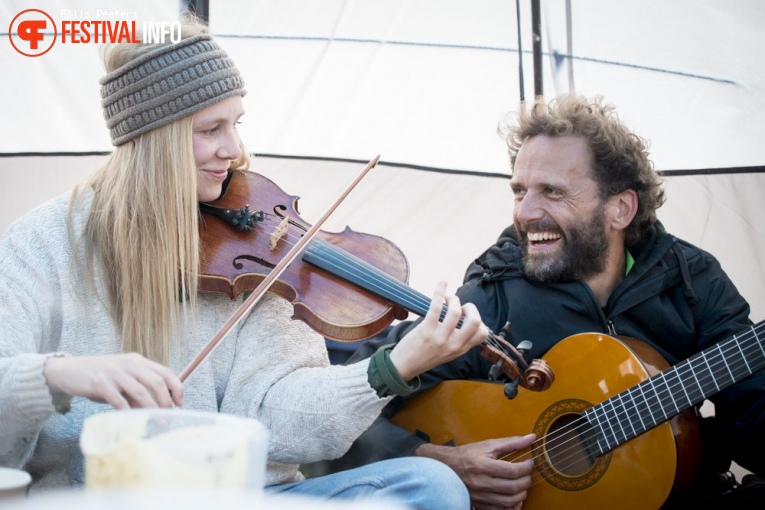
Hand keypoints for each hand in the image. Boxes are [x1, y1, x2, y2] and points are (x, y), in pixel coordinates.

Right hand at [44, 353, 183, 409]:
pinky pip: (118, 399)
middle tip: (169, 415)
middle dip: (166, 401)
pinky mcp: (100, 383)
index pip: (165, 372)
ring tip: (157, 420)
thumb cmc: (100, 377)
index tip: (180, 402)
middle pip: (156, 381)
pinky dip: (127, 411)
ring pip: (140, 392)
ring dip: (151, 409)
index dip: (176, 387)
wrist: (69, 370)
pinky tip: (131, 420)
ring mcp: (115, 373)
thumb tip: (155, 411)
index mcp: (138, 361)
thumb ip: (137, 393)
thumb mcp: (122, 381)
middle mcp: (129, 364)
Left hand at [389, 281, 487, 380]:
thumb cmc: (425, 356)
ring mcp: (440, 338)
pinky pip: (436, 307)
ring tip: (447, 298)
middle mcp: (453, 344)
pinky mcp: (426, 330)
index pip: (482, 333)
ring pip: (456, 312)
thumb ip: (458, 340)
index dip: (479, 320)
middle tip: (460, 306)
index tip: (467, 316)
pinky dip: (440, 292)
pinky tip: (442, 284)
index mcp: (460, 349)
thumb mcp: (448, 353)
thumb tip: (465, 319)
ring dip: (453, 299)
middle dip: (471, 308)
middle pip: (475, 321)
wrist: (404, 366)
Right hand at [414, 434, 535, 509]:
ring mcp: (481, 496)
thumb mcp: (488, 445)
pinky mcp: (480, 505)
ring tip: (522, 485)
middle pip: (513, 488)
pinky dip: (511, 506)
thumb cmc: (468, 454)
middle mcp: (482, 483)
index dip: (526, 467)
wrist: (446, 467)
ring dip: (522, 494)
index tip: (529, 463)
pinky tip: (513, 497)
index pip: (512, 470)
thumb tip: (532, 438)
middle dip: (526, 481)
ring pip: (509, 502)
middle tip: (527, 474)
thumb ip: (511, 443)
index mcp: (483, 465)